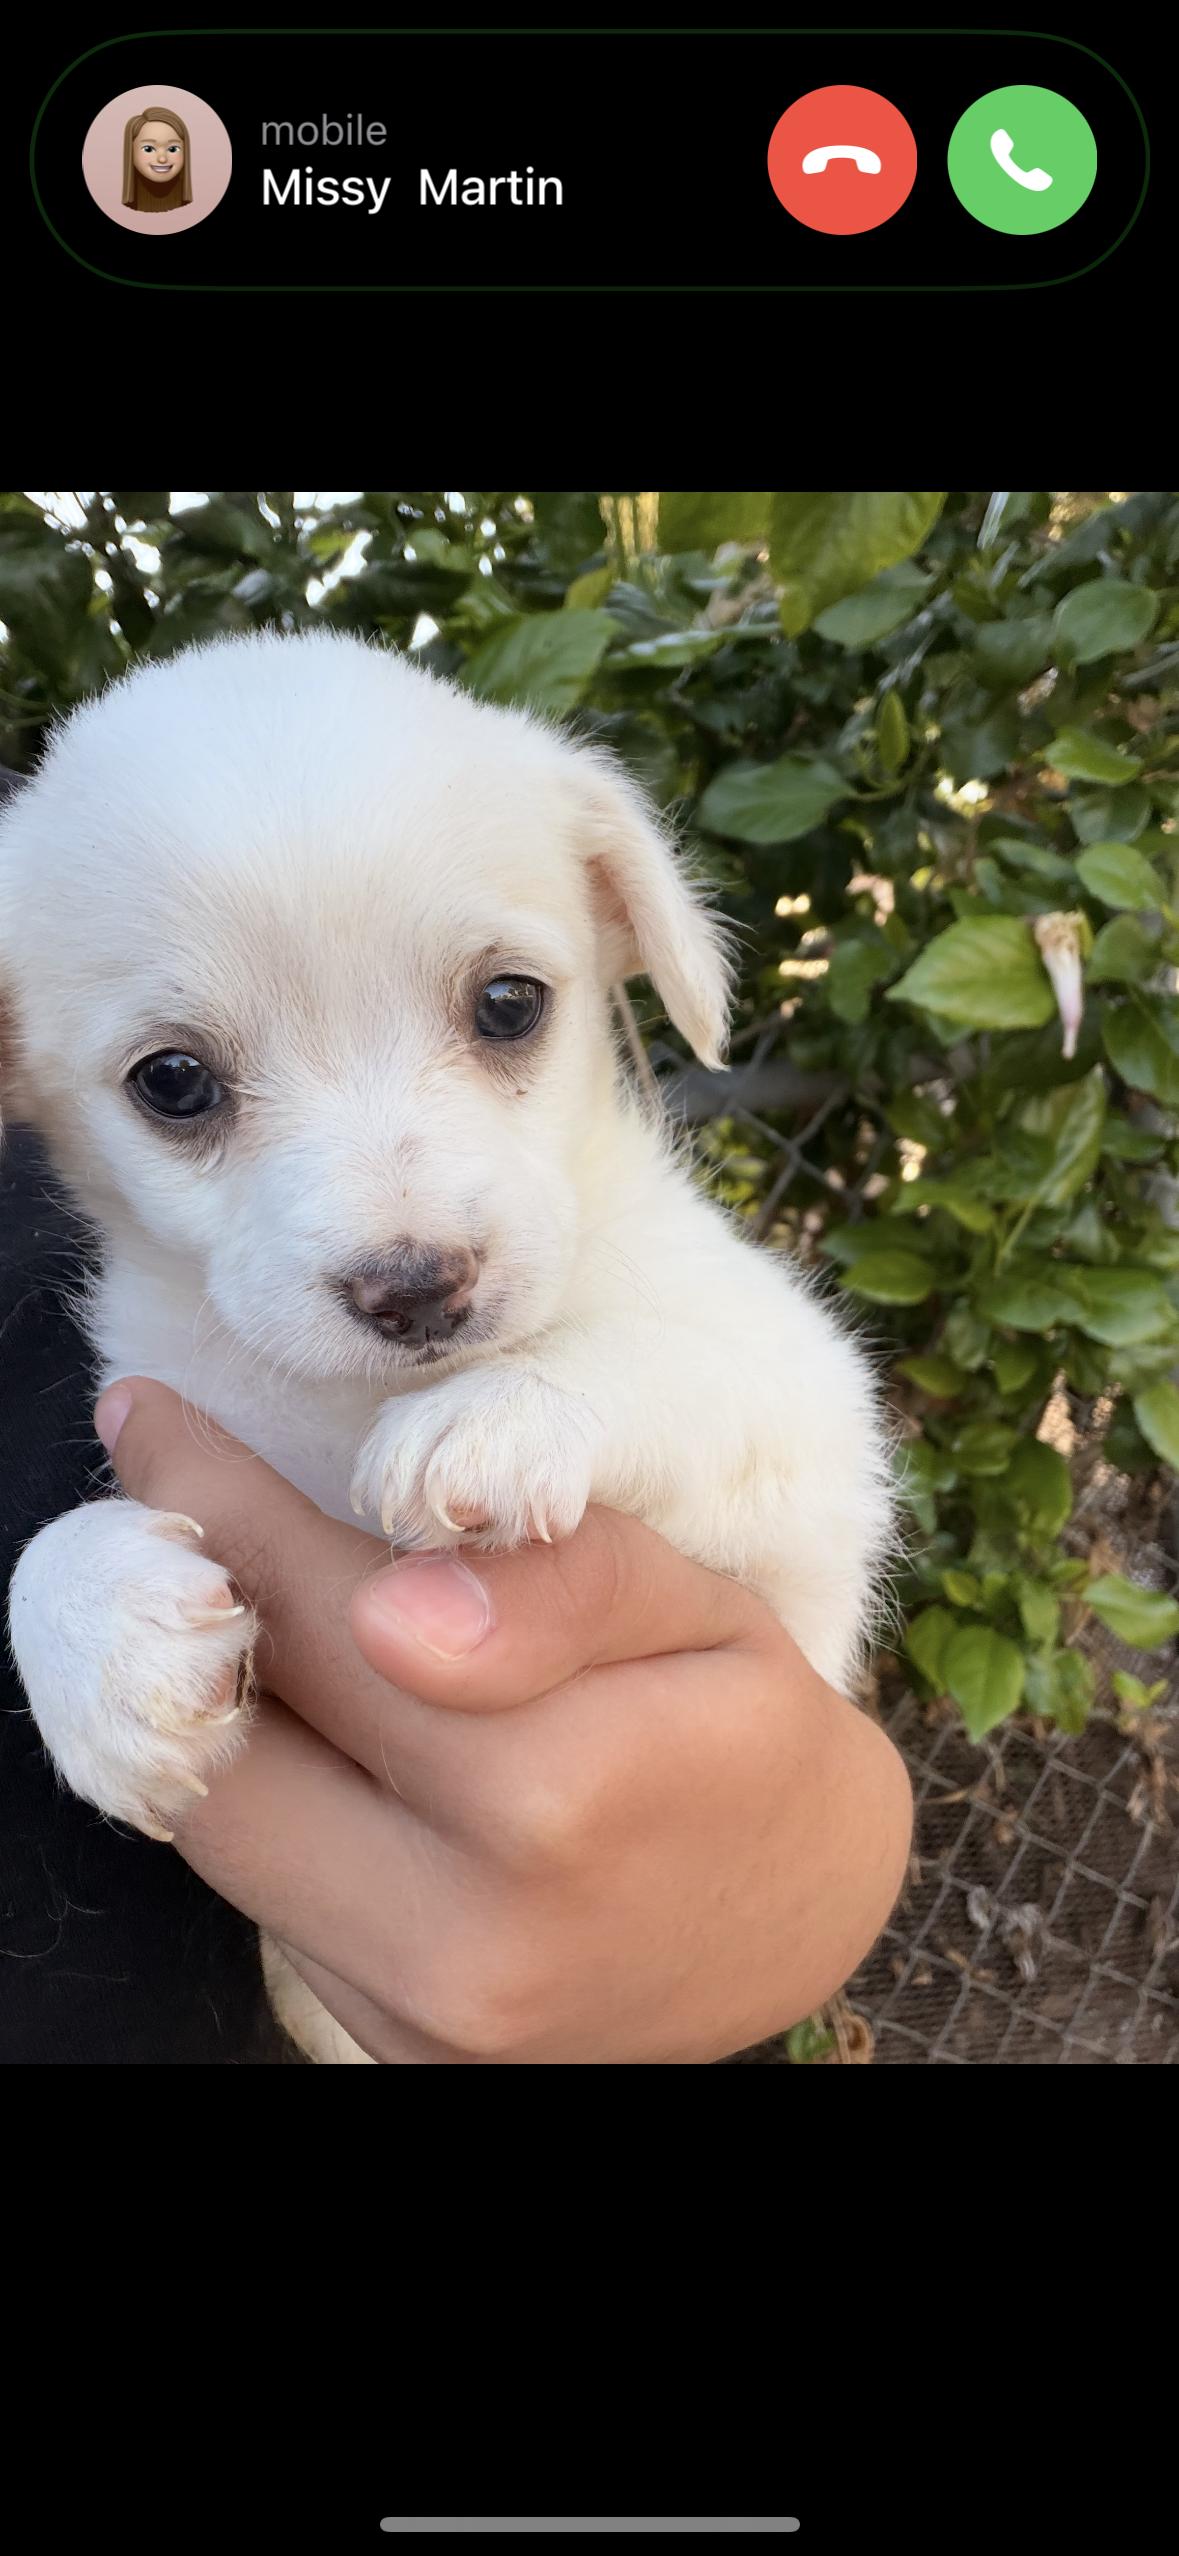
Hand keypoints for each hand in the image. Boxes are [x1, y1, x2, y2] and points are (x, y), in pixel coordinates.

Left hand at [95, 1378, 912, 2062]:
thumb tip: (395, 1602)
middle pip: (234, 1743)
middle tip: (176, 1508)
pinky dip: (274, 1799)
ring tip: (241, 1610)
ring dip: (214, 1707)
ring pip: (226, 1833)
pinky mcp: (395, 2054)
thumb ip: (564, 1583)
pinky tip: (319, 1732)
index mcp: (560, 1797)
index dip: (219, 1505)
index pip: (324, 1621)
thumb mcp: (703, 1612)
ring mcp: (425, 2017)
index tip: (155, 1420)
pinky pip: (272, 1904)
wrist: (793, 1924)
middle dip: (187, 1607)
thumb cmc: (745, 1733)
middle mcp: (471, 1936)